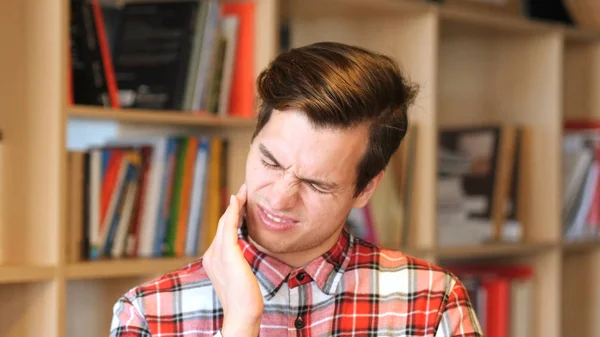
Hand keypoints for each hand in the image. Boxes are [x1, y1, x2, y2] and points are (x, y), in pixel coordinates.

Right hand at [203, 184, 262, 336]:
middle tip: (244, 190)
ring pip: (225, 222)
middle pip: (223, 224)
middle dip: (234, 206)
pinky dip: (233, 211)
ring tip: (244, 190)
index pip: (224, 232)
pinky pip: (229, 226)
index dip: (233, 216)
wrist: (243, 312)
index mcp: (213, 260)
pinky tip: (237, 200)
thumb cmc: (245, 298)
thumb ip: (236, 263)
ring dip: (235, 204)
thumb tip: (241, 257)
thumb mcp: (239, 275)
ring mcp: (217, 253)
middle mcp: (211, 254)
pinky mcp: (227, 253)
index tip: (241, 203)